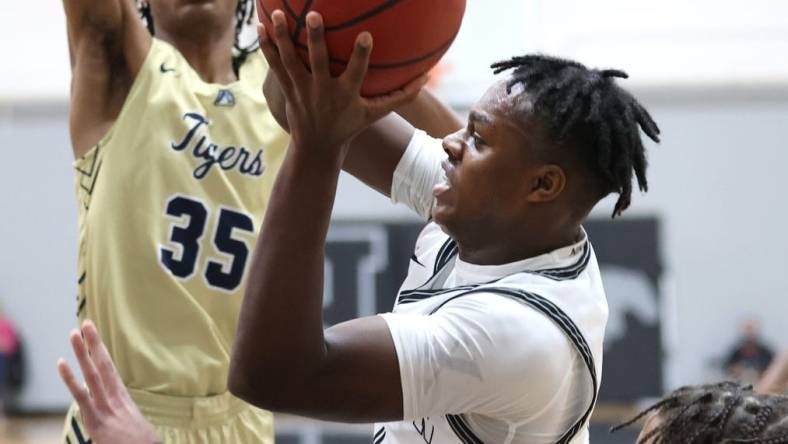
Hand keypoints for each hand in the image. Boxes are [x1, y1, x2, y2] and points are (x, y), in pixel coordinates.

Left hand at [58, 321, 159, 443]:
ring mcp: (104, 406)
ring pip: (92, 373)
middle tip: (86, 323)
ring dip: (82, 352)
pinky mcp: (96, 418)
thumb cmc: (140, 442)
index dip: (101, 351)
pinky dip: (70, 378)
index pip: (109, 368)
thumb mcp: (132, 422)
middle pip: (103, 364)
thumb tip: (115, 409)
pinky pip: (81, 395)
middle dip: (94, 343)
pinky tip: (62, 363)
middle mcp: (114, 397)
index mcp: (122, 397)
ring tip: (74, 333)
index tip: (94, 335)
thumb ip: (120, 412)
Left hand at [258, 10, 426, 160]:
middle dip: (315, 39)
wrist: (317, 146)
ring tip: (276, 15)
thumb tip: (427, 77)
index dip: (361, 55)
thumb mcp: (376, 114)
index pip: (356, 72)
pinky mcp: (288, 90)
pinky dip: (267, 48)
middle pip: (318, 62)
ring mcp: (302, 91)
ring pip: (290, 61)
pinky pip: (275, 66)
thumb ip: (400, 96)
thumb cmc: (350, 125)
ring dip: (282, 38)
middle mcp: (323, 91)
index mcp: (346, 94)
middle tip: (314, 15)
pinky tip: (260, 27)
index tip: (366, 36)